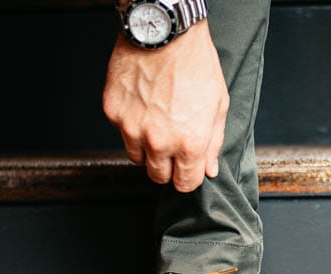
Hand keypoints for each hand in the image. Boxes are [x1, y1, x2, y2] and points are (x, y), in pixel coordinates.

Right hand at [102, 22, 228, 192]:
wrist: (165, 33)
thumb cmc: (195, 64)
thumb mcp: (217, 105)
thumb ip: (213, 142)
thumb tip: (209, 169)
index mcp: (189, 143)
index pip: (185, 184)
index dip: (188, 178)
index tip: (187, 171)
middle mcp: (159, 141)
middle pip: (158, 176)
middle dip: (167, 167)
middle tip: (172, 147)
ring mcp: (132, 128)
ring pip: (137, 158)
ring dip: (147, 149)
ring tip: (157, 124)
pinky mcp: (113, 112)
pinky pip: (121, 132)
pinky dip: (130, 125)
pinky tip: (142, 105)